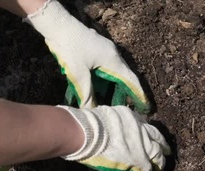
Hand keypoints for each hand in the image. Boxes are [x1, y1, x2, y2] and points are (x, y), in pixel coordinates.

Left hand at [25, 0, 150, 112]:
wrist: (59, 25)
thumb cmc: (70, 47)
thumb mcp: (77, 73)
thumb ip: (86, 93)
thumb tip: (91, 110)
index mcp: (112, 60)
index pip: (130, 80)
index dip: (138, 94)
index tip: (145, 106)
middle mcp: (113, 54)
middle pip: (124, 75)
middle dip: (128, 92)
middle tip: (130, 107)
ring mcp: (106, 49)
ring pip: (115, 70)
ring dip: (116, 84)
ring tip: (115, 99)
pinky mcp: (98, 48)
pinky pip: (107, 65)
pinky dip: (108, 77)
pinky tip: (100, 86)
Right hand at [58, 105, 170, 170]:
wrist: (87, 133)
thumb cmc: (87, 125)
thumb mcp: (104, 116)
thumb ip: (112, 122)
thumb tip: (108, 129)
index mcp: (130, 115)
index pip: (143, 124)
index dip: (146, 133)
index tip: (147, 137)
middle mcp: (140, 128)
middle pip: (157, 137)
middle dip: (161, 145)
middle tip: (165, 150)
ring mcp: (141, 145)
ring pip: (157, 154)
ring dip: (159, 161)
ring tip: (159, 167)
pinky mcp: (139, 160)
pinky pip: (147, 170)